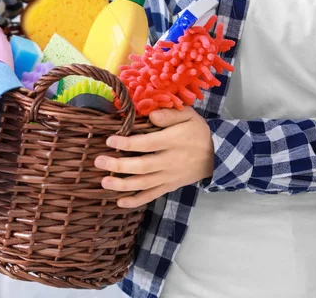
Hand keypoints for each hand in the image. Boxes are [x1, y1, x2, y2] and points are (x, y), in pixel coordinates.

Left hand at [95, 107, 213, 207]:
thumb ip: (170, 114)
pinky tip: (119, 202)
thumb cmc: (197, 132)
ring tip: (104, 182)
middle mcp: (170, 161)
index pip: (147, 143)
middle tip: (98, 161)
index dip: (127, 143)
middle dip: (118, 165)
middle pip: (142, 166)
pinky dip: (136, 201)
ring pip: (144, 184)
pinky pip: (151, 196)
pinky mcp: (169, 186)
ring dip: (123, 185)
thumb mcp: (189, 116)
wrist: (217, 156)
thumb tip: (151, 114)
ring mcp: (169, 176)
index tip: (110, 140)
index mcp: (173, 141)